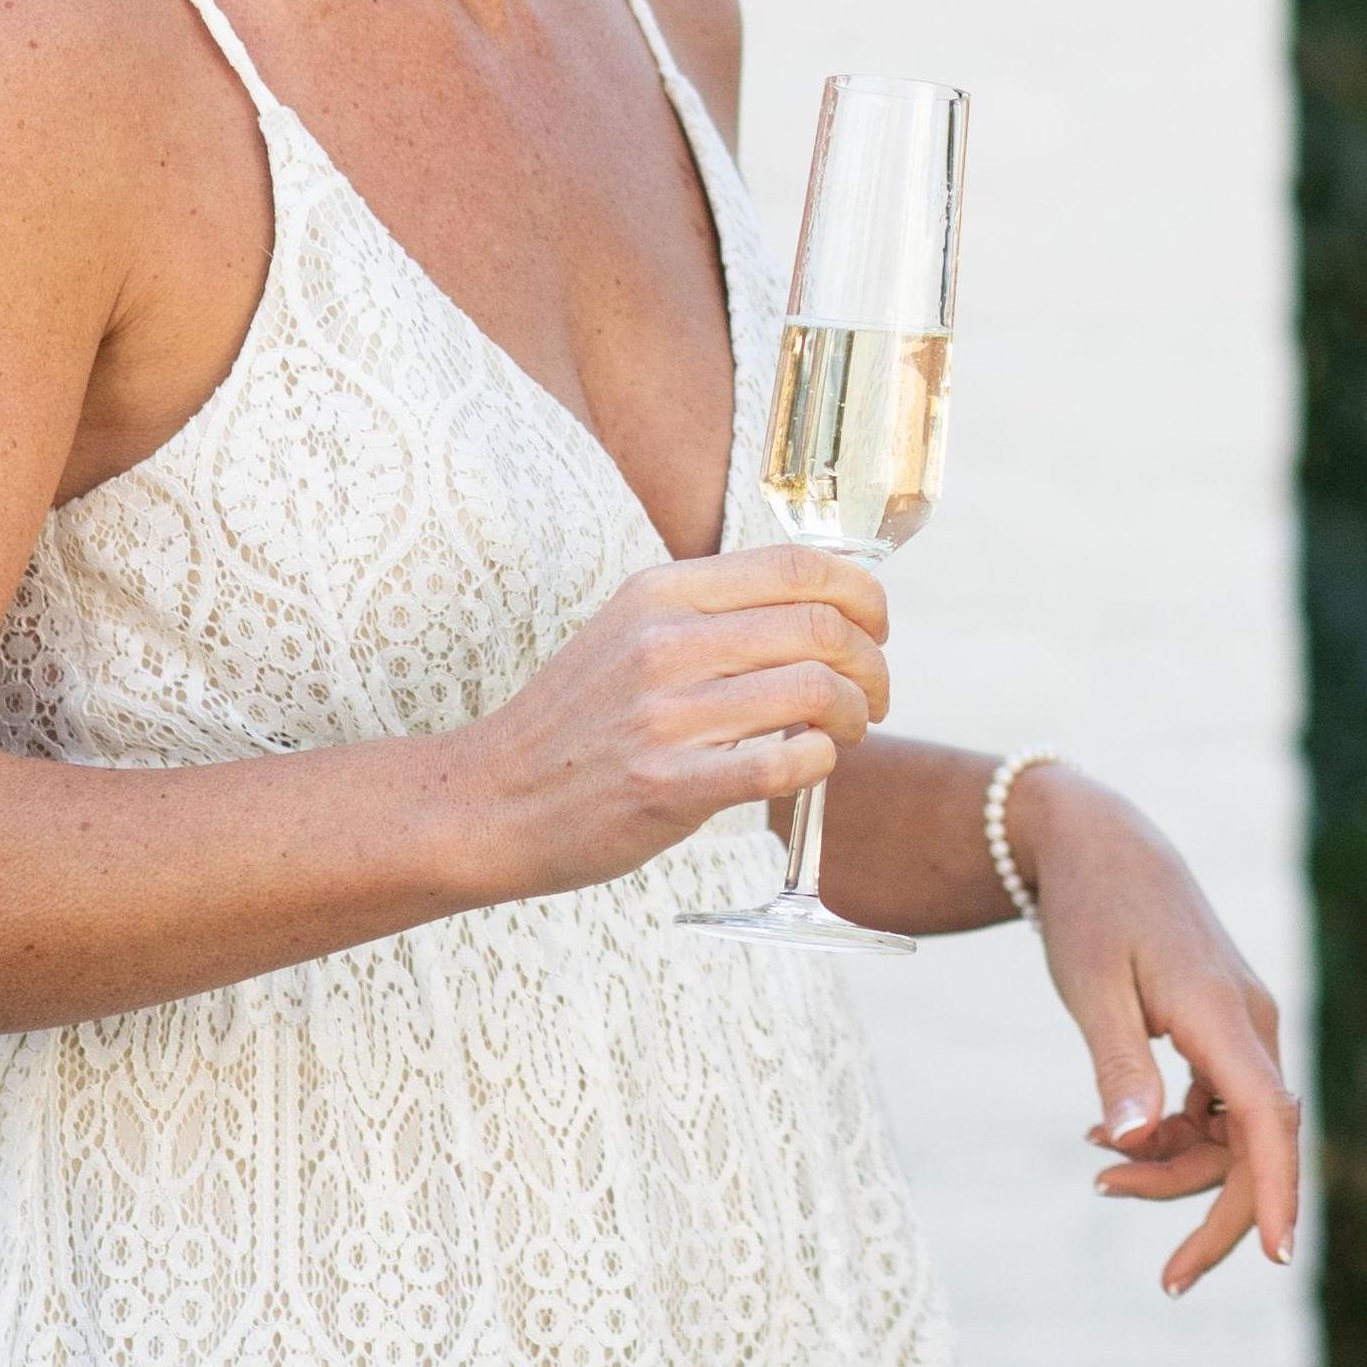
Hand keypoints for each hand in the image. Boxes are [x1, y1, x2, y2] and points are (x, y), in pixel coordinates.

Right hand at [465, 546, 887, 896]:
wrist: (490, 800)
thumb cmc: (579, 722)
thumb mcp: (633, 632)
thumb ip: (716, 613)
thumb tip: (826, 607)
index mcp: (663, 594)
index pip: (799, 566)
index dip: (863, 594)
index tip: (876, 629)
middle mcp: (665, 642)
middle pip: (822, 627)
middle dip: (873, 663)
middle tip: (874, 697)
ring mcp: (664, 714)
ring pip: (816, 689)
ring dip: (856, 715)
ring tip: (846, 733)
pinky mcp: (667, 784)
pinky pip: (782, 761)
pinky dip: (820, 761)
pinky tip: (812, 764)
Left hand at [1020, 767, 1300, 1295]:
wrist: (1102, 845)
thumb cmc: (1093, 913)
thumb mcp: (1090, 989)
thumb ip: (1116, 1066)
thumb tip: (1130, 1141)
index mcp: (1222, 1014)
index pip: (1269, 1117)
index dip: (1278, 1190)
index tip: (1282, 1258)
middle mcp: (1250, 1023)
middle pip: (1256, 1144)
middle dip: (1214, 1213)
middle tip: (1167, 1282)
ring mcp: (1242, 1026)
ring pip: (1232, 1132)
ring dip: (1174, 1169)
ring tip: (1097, 1174)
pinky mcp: (1224, 1029)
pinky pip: (1216, 1107)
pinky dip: (1170, 1135)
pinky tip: (1108, 1137)